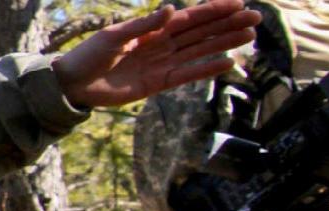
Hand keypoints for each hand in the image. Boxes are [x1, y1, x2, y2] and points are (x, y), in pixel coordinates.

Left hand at [54, 0, 260, 107]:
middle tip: (255, 19)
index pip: (189, 17)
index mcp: (151, 29)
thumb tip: (173, 10)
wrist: (73, 84)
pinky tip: (228, 63)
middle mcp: (161, 45)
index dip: (214, 10)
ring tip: (249, 37)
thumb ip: (144, 25)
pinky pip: (187, 75)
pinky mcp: (158, 84)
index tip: (239, 3)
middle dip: (227, 24)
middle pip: (201, 33)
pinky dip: (207, 70)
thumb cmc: (88, 55)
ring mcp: (161, 64)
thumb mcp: (115, 36)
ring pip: (199, 52)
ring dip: (224, 44)